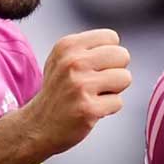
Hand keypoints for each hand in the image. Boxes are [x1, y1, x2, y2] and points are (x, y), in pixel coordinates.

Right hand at [25, 29, 131, 155]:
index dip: (108, 55)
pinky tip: (91, 109)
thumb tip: (118, 47)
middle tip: (97, 83)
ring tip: (94, 95)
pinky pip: (118, 102)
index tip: (94, 67)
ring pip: (125, 78)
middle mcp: (73, 62)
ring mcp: (80, 85)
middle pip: (122, 56)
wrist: (38, 125)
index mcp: (68, 46)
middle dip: (116, 71)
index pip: (111, 37)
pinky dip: (109, 108)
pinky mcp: (88, 108)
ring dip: (114, 90)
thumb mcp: (63, 59)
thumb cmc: (58, 91)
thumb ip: (89, 48)